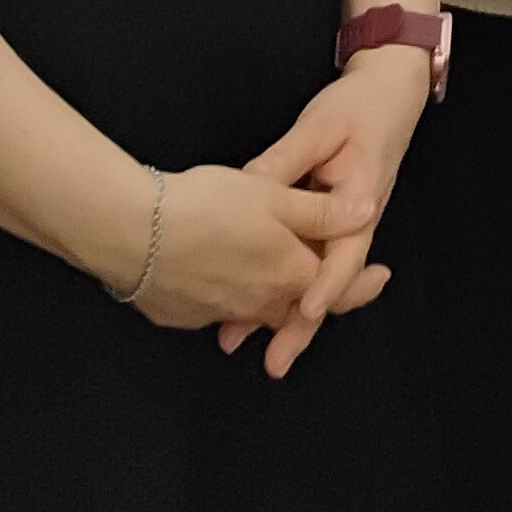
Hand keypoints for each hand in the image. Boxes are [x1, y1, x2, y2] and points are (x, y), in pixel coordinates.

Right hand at [122, 163, 374, 341]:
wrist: (132, 232)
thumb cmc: (206, 206)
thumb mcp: (273, 197)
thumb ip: (321, 211)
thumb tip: (366, 213)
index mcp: (286, 274)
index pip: (335, 289)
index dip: (360, 284)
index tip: (380, 279)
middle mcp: (257, 302)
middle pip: (295, 309)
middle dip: (312, 305)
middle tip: (325, 295)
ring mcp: (217, 312)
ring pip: (254, 312)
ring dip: (267, 306)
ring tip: (272, 290)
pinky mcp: (181, 314)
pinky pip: (215, 310)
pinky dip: (227, 299)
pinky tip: (217, 279)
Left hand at [231, 51, 426, 375]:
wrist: (389, 91)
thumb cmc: (360, 105)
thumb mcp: (319, 127)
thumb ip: (284, 163)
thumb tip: (249, 192)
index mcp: (360, 201)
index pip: (345, 254)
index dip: (324, 285)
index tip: (302, 311)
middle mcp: (354, 225)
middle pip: (329, 283)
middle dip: (300, 324)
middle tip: (273, 361)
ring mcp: (342, 228)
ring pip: (313, 278)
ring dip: (282, 311)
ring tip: (241, 340)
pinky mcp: (328, 224)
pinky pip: (305, 260)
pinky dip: (280, 284)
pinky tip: (247, 301)